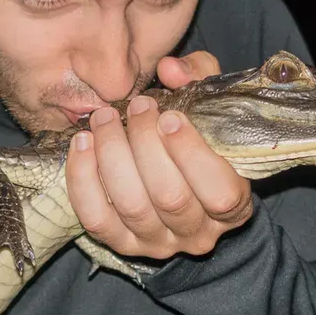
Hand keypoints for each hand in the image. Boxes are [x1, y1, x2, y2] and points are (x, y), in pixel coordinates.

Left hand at [65, 51, 253, 261]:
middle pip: (169, 196)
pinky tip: (82, 144)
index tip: (169, 116)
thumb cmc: (199, 136)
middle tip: (135, 107)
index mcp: (234, 205)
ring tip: (104, 118)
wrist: (175, 177)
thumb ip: (199, 77)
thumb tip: (170, 70)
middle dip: (145, 144)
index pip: (219, 194)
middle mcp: (198, 233)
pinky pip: (95, 218)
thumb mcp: (211, 103)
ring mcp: (157, 243)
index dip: (191, 154)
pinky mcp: (120, 244)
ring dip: (112, 155)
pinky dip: (83, 179)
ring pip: (130, 206)